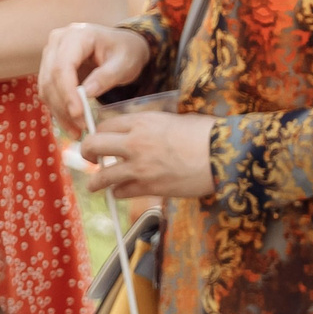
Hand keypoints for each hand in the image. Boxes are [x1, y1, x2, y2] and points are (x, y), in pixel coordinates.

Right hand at [39, 23, 151, 136]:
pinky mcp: (51, 68)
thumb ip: (107, 76)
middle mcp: (58, 42)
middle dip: (64, 106)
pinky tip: (71, 125)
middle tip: (80, 128)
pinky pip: (50, 92)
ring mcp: (51, 54)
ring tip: (77, 131)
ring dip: (59, 112)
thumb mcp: (125, 62)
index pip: (63, 66)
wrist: (123, 46)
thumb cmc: (127, 51)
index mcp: (77, 35)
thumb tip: (86, 94)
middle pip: (50, 78)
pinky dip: (59, 109)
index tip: (78, 113)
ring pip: (46, 87)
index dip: (67, 92)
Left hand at [80, 111, 216, 197]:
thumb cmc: (209, 134)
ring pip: (101, 176)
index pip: (105, 125)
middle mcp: (135, 143)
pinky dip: (119, 193)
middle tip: (88, 158)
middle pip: (93, 146)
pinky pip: (121, 192)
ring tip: (95, 184)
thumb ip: (154, 127)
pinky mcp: (149, 187)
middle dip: (86, 152)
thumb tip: (143, 133)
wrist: (226, 155)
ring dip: (96, 181)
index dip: (99, 133)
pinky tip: (122, 191)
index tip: (100, 139)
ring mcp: (140, 167)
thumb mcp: (177, 120)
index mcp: (143, 122)